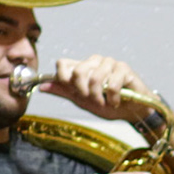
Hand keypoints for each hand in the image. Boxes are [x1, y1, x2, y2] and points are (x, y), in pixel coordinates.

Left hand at [38, 55, 159, 122]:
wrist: (132, 112)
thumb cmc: (108, 104)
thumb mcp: (82, 100)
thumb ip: (64, 91)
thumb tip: (42, 87)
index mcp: (83, 66)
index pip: (63, 63)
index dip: (63, 78)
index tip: (73, 92)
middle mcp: (95, 61)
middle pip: (78, 71)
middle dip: (83, 91)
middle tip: (93, 101)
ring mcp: (110, 63)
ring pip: (95, 78)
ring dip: (99, 97)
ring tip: (106, 103)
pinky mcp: (124, 69)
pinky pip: (111, 84)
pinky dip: (113, 98)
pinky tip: (117, 101)